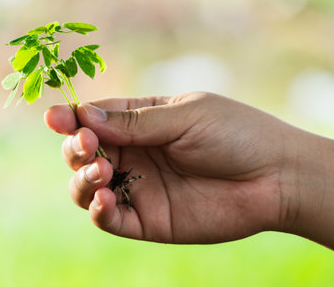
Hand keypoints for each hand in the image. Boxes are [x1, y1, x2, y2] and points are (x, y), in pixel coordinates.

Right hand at [44, 92, 299, 242]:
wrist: (276, 177)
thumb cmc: (236, 134)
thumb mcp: (185, 116)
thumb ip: (135, 121)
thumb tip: (84, 113)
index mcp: (144, 121)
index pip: (97, 118)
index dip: (74, 118)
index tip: (57, 117)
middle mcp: (138, 154)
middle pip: (85, 153)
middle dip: (76, 148)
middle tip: (85, 144)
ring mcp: (142, 187)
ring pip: (88, 187)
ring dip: (82, 180)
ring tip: (100, 172)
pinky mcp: (150, 220)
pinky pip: (111, 219)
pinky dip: (99, 211)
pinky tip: (106, 199)